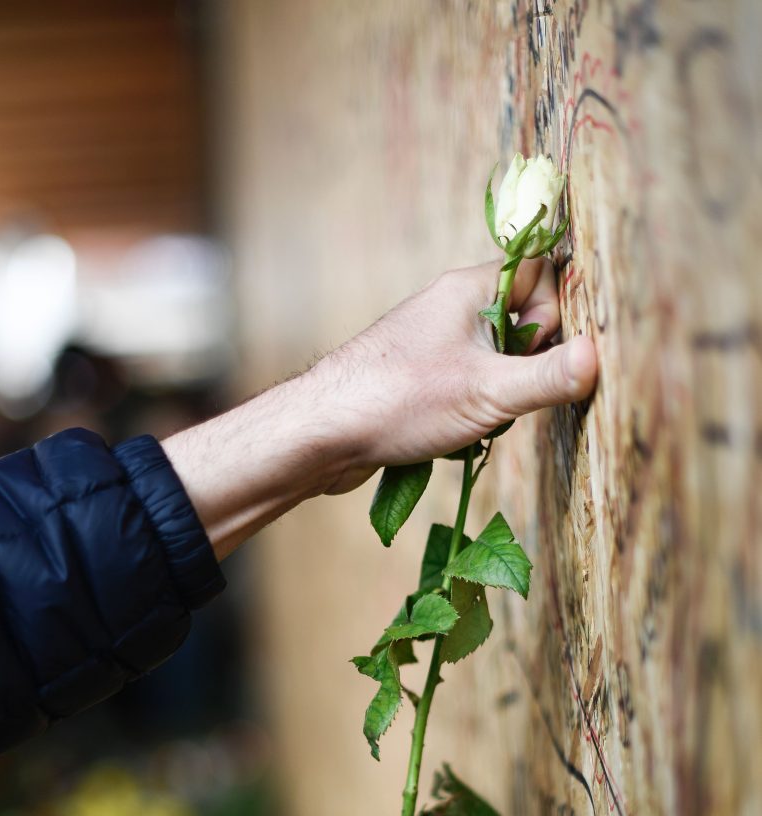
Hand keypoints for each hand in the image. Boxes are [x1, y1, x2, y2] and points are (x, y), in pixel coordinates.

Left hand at [164, 258, 597, 558]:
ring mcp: (433, 343)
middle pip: (524, 321)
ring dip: (501, 396)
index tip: (551, 351)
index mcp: (469, 288)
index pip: (543, 273)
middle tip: (510, 394)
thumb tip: (600, 357)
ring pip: (497, 360)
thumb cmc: (399, 400)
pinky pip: (469, 386)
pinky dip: (474, 412)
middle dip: (531, 363)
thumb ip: (548, 376)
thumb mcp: (488, 392)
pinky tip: (458, 435)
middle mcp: (451, 307)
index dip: (559, 312)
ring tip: (478, 419)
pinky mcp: (419, 378)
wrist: (321, 433)